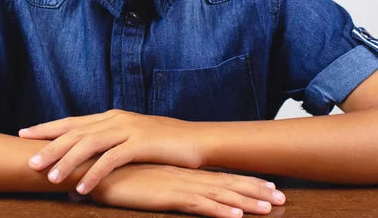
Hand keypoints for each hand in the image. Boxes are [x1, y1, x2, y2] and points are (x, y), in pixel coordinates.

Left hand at [19, 109, 202, 193]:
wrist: (195, 139)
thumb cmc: (162, 143)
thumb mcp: (131, 138)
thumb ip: (109, 143)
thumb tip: (85, 157)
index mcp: (111, 117)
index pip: (73, 121)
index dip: (48, 127)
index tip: (24, 134)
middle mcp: (115, 119)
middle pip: (76, 132)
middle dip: (50, 146)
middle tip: (28, 162)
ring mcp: (128, 129)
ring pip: (89, 144)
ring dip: (67, 162)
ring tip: (49, 178)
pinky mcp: (140, 144)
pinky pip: (111, 160)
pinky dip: (94, 174)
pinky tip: (82, 189)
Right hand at [68, 163, 286, 216]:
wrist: (96, 165)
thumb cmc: (118, 175)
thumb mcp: (145, 181)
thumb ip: (160, 185)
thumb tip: (172, 190)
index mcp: (181, 173)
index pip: (218, 178)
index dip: (243, 183)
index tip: (266, 186)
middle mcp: (183, 176)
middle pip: (225, 184)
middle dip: (254, 191)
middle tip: (281, 197)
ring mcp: (176, 185)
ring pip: (218, 195)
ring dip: (246, 202)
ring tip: (270, 208)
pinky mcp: (165, 195)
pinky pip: (197, 206)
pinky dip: (218, 212)